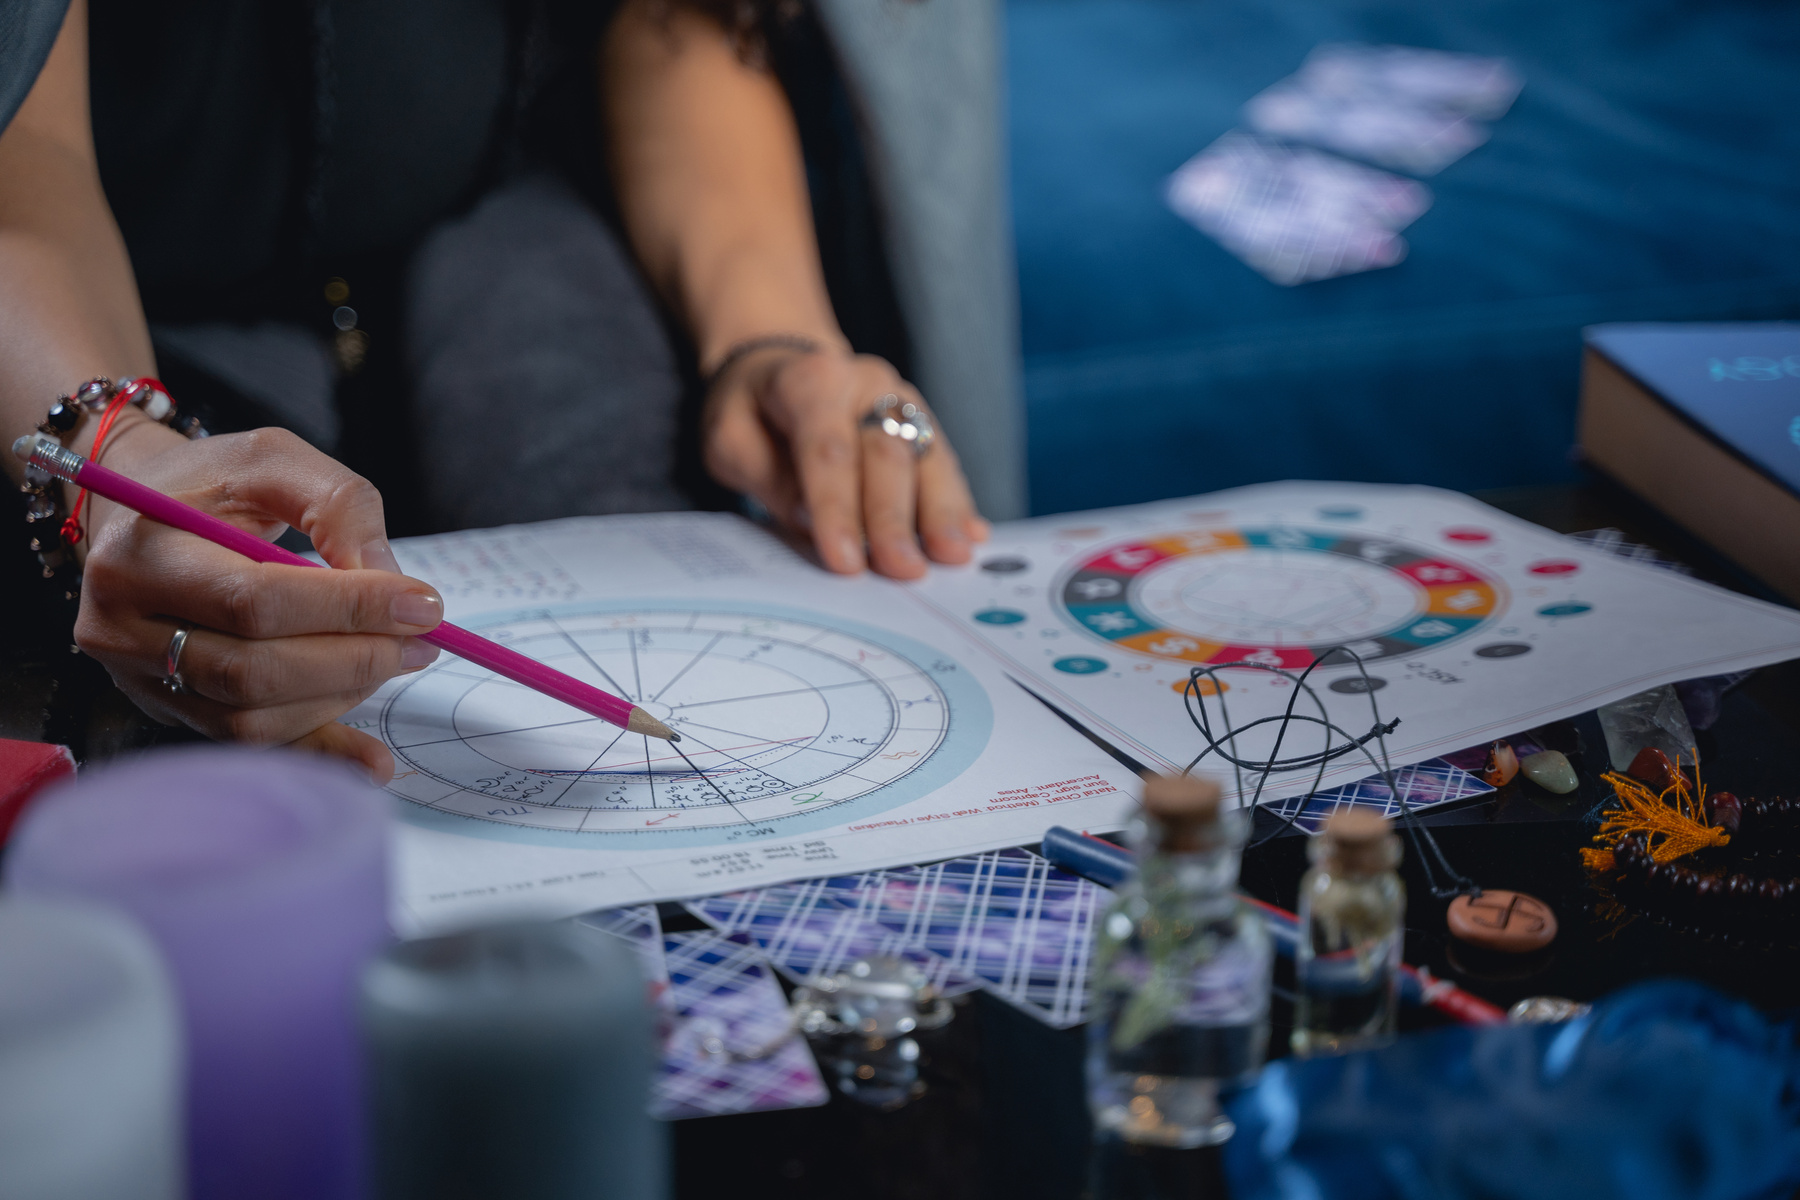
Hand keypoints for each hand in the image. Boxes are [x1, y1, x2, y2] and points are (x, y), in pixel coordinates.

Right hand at [73, 419, 444, 781]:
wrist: (140, 515)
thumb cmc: (211, 485)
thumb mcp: (275, 460)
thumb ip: (339, 506)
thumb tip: (393, 584)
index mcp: (141, 555)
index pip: (256, 600)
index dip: (349, 608)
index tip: (423, 604)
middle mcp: (123, 628)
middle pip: (254, 670)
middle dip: (354, 659)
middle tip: (422, 640)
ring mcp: (141, 679)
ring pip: (254, 717)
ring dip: (342, 695)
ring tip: (396, 658)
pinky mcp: (169, 709)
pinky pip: (251, 745)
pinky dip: (320, 752)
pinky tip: (373, 759)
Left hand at [702, 349, 988, 578]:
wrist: (780, 369)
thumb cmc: (752, 412)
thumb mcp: (730, 438)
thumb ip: (767, 477)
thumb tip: (812, 520)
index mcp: (812, 380)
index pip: (829, 450)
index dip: (838, 509)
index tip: (846, 562)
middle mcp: (867, 383)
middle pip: (887, 453)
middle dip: (895, 518)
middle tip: (904, 570)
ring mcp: (901, 400)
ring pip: (928, 455)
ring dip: (941, 511)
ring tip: (952, 554)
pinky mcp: (921, 422)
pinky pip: (943, 462)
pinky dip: (957, 503)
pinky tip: (971, 535)